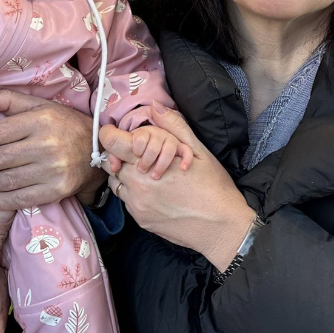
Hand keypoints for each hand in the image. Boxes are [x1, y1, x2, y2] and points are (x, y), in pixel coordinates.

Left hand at [0, 87, 103, 209]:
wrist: (98, 150)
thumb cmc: (63, 124)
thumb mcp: (38, 105)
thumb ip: (6, 100)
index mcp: (38, 120)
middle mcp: (45, 144)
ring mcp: (52, 169)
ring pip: (6, 180)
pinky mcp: (58, 190)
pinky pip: (22, 198)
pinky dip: (1, 201)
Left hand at [100, 102, 255, 269]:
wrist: (223, 227)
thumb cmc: (214, 187)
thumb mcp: (198, 151)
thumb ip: (173, 126)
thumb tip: (154, 106)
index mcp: (147, 164)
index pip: (111, 143)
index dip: (111, 136)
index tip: (119, 135)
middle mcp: (136, 186)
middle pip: (110, 164)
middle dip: (121, 156)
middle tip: (140, 156)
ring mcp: (137, 206)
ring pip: (117, 184)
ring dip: (126, 177)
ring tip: (150, 175)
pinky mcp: (141, 221)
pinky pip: (127, 202)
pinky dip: (136, 194)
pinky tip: (157, 193)